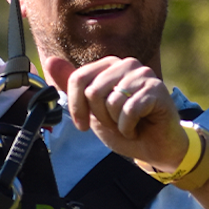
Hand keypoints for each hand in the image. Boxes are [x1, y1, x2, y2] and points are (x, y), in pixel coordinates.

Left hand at [43, 55, 188, 171]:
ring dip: (116, 123)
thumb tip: (51, 61)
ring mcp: (143, 74)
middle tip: (115, 123)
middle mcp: (127, 64)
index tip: (83, 125)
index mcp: (109, 66)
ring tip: (129, 124)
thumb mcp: (92, 109)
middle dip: (100, 117)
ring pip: (111, 102)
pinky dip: (129, 128)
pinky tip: (138, 127)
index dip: (76, 107)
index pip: (78, 79)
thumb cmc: (124, 127)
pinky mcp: (157, 89)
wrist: (155, 147)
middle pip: (93, 92)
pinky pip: (129, 110)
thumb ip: (72, 86)